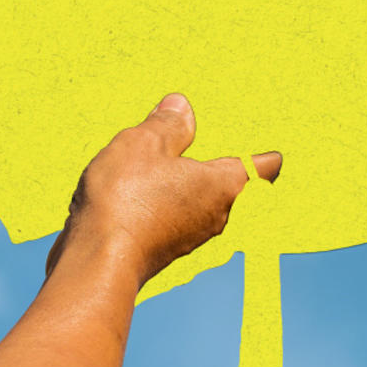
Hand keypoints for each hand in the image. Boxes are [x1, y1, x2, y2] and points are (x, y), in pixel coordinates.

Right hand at [45, 93, 280, 286]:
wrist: (96, 260)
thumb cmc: (126, 199)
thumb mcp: (143, 144)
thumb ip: (166, 124)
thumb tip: (181, 107)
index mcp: (223, 184)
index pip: (263, 168)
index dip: (266, 158)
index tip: (269, 155)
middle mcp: (217, 216)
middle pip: (235, 192)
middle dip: (224, 176)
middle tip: (215, 160)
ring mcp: (191, 239)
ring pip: (203, 210)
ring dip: (191, 196)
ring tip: (171, 178)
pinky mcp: (164, 254)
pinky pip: (176, 225)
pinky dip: (167, 213)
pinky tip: (142, 204)